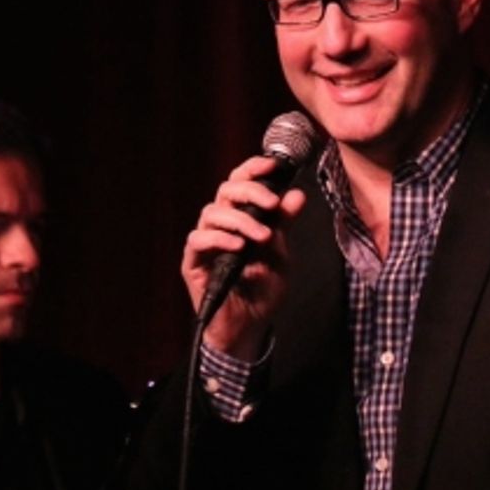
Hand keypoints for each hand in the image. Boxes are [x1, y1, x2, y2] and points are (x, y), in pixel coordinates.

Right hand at [180, 155, 308, 358]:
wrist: (251, 325)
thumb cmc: (263, 288)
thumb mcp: (281, 251)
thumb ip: (284, 223)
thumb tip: (297, 194)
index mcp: (241, 217)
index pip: (241, 182)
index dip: (254, 169)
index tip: (274, 165)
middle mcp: (220, 224)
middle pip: (226, 191)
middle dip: (250, 192)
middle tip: (272, 204)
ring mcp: (205, 242)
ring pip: (212, 212)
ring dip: (240, 220)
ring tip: (263, 236)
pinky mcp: (193, 262)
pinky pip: (199, 240)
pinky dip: (220, 239)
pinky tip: (240, 247)